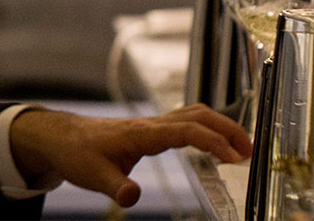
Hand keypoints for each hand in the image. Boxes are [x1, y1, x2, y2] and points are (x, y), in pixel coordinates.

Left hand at [9, 103, 251, 207]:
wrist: (63, 138)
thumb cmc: (78, 152)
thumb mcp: (93, 175)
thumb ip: (115, 187)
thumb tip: (134, 199)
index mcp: (142, 133)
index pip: (186, 130)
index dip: (212, 141)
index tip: (233, 157)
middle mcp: (152, 124)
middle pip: (198, 115)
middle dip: (227, 128)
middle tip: (251, 149)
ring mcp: (153, 125)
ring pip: (194, 114)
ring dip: (220, 126)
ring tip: (241, 147)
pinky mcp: (152, 131)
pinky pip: (187, 122)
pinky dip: (207, 128)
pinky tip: (215, 145)